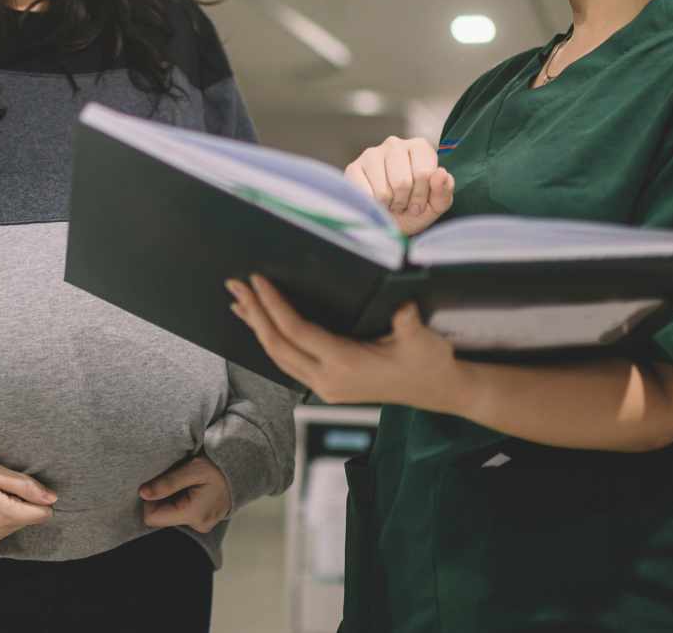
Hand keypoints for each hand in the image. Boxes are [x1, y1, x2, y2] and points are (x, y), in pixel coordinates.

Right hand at [0, 458, 56, 547]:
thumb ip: (26, 486)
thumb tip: (53, 498)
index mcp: (5, 515)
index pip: (43, 515)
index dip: (37, 499)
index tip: (21, 488)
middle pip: (28, 520)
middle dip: (22, 504)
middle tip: (1, 489)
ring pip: (14, 526)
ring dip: (10, 512)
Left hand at [138, 455, 232, 533]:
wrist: (242, 468)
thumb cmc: (218, 467)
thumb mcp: (192, 469)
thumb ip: (166, 483)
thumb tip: (143, 493)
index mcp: (193, 514)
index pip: (152, 518)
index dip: (149, 500)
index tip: (157, 483)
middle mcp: (198, 525)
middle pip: (162, 517)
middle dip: (162, 498)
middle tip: (174, 480)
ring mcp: (202, 525)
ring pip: (171, 515)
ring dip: (172, 499)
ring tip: (186, 483)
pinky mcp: (204, 520)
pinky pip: (182, 513)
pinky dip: (181, 500)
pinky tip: (191, 488)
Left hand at [228, 276, 463, 408]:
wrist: (438, 391)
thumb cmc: (429, 361)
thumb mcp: (422, 338)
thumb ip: (407, 321)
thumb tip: (400, 301)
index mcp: (345, 365)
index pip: (296, 331)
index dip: (273, 305)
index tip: (257, 280)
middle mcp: (328, 380)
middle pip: (277, 345)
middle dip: (254, 313)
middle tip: (234, 285)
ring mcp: (325, 387)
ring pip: (278, 357)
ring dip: (257, 327)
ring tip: (238, 302)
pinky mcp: (326, 387)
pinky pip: (289, 362)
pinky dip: (271, 341)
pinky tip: (261, 326)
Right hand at [345, 137, 454, 235]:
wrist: (387, 223)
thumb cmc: (413, 209)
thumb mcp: (436, 205)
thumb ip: (443, 191)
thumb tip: (441, 173)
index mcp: (420, 147)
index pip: (424, 174)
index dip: (422, 196)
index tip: (419, 204)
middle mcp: (395, 144)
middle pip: (402, 181)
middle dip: (404, 201)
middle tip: (403, 205)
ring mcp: (372, 154)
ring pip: (383, 190)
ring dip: (388, 204)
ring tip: (389, 203)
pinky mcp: (353, 167)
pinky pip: (364, 194)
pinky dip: (372, 205)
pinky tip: (374, 201)